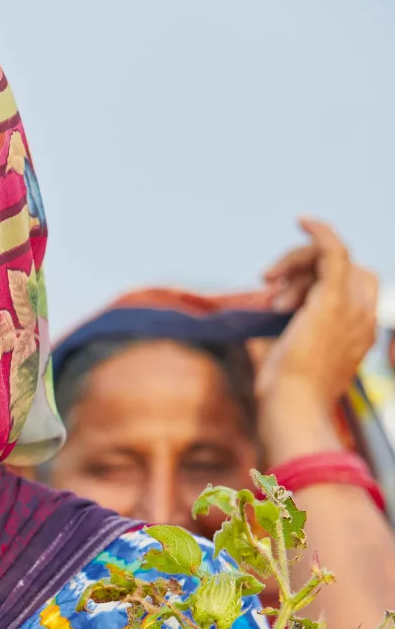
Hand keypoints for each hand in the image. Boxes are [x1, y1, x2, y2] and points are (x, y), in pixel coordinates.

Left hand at [255, 217, 378, 410]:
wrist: (292, 407)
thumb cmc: (285, 394)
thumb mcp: (289, 358)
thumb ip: (288, 331)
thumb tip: (265, 308)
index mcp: (359, 334)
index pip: (351, 289)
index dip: (317, 281)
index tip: (282, 291)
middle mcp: (364, 318)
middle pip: (346, 270)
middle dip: (308, 271)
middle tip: (273, 291)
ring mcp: (352, 308)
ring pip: (334, 260)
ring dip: (298, 267)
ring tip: (270, 290)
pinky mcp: (332, 300)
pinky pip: (334, 251)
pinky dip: (318, 233)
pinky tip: (302, 221)